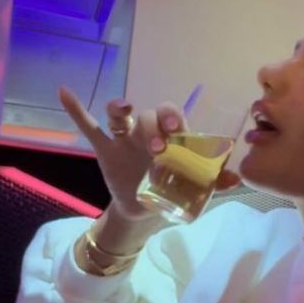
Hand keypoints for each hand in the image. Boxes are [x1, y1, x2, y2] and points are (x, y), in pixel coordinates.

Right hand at [58, 86, 242, 221]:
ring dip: (119, 109)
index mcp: (172, 136)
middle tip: (157, 149)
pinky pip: (88, 126)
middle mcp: (148, 131)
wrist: (146, 210)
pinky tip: (66, 93)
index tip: (178, 131)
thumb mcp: (195, 189)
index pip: (173, 117)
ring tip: (122, 109)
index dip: (174, 119)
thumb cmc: (175, 189)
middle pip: (147, 115)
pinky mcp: (105, 149)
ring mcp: (125, 138)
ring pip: (119, 115)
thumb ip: (214, 183)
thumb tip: (237, 179)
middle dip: (152, 127)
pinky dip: (76, 109)